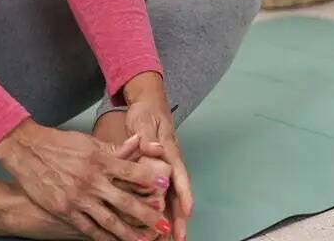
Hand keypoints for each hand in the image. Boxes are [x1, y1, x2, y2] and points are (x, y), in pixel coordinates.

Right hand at [0, 119, 171, 240]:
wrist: (26, 151)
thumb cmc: (58, 143)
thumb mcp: (87, 142)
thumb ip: (113, 148)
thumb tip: (137, 144)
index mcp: (98, 160)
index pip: (130, 171)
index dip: (149, 180)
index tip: (165, 187)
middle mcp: (91, 180)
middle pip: (125, 201)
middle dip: (148, 215)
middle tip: (165, 225)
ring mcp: (78, 197)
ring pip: (109, 220)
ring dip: (129, 233)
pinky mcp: (65, 210)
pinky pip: (88, 228)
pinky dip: (104, 238)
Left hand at [122, 100, 193, 240]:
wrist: (148, 106)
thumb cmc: (147, 113)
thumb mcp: (145, 120)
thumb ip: (148, 135)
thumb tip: (154, 148)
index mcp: (170, 152)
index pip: (180, 175)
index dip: (184, 194)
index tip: (188, 211)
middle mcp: (171, 164)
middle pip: (178, 194)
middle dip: (180, 216)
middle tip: (180, 236)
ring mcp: (165, 170)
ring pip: (170, 198)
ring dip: (171, 218)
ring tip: (170, 239)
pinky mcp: (156, 173)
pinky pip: (160, 195)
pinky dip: (160, 211)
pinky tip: (156, 227)